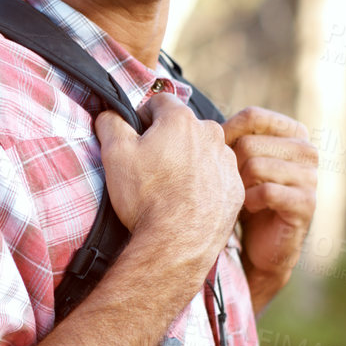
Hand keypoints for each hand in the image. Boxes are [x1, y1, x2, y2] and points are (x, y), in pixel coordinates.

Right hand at [95, 92, 243, 287]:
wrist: (177, 243)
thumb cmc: (146, 198)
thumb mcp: (115, 154)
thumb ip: (111, 123)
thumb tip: (110, 114)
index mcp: (181, 120)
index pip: (160, 102)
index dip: (144, 117)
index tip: (137, 137)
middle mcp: (211, 135)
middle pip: (184, 127)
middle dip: (168, 140)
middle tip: (151, 167)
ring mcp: (227, 163)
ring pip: (203, 152)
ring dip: (188, 161)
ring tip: (170, 188)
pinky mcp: (235, 189)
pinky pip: (218, 177)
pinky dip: (204, 184)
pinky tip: (188, 201)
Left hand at [222, 107, 317, 310]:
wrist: (261, 247)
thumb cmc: (245, 199)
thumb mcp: (238, 162)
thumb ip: (231, 137)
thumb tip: (197, 120)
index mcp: (294, 133)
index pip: (252, 116)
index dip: (225, 135)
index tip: (215, 156)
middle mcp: (308, 150)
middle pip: (250, 143)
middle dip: (230, 167)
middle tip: (231, 186)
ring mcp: (312, 176)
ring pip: (256, 166)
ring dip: (239, 187)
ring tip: (240, 197)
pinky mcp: (307, 203)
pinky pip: (267, 192)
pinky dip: (249, 203)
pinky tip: (250, 209)